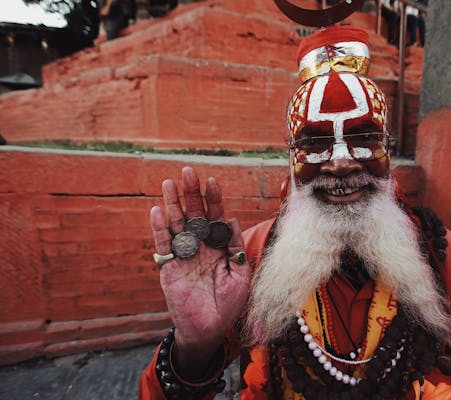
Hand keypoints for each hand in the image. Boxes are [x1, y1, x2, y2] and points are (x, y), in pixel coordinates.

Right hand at [150, 167, 250, 371]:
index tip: (212, 181)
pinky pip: (164, 245)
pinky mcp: (169, 267)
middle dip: (191, 193)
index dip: (213, 199)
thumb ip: (236, 247)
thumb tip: (233, 219)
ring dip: (172, 204)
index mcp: (219, 246)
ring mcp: (184, 254)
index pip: (216, 216)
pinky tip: (158, 211)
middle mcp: (200, 246)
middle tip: (188, 171)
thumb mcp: (241, 275)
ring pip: (176, 224)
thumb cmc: (229, 305)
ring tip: (169, 183)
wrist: (209, 330)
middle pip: (194, 214)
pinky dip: (160, 228)